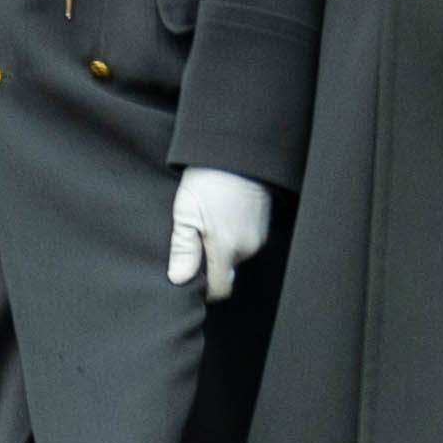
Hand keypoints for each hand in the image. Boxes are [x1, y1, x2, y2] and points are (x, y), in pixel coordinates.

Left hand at [164, 165, 273, 300]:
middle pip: (226, 272)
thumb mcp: (186, 213)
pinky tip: (220, 217)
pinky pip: (244, 242)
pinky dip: (232, 236)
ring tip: (205, 225)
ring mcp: (258, 236)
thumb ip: (184, 249)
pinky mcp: (263, 225)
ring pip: (235, 256)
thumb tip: (179, 280)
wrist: (240, 153)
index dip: (204, 289)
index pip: (220, 289)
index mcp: (227, 248)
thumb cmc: (210, 180)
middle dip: (210, 265)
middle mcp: (247, 248)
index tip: (190, 277)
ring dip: (220, 249)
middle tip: (192, 242)